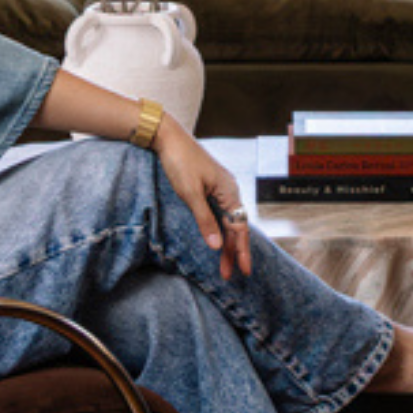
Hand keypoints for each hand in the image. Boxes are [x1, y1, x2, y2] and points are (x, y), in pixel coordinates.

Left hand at [153, 121, 251, 280]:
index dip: (241, 250)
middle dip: (232, 251)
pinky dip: (219, 229)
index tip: (244, 270)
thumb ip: (204, 220)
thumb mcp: (190, 194)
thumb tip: (217, 246)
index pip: (239, 227)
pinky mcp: (210, 187)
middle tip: (228, 276)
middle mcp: (229, 190)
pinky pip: (219, 213)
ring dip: (224, 243)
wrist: (168, 137)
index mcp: (230, 191)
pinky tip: (217, 240)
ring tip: (222, 265)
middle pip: (234, 227)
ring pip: (226, 221)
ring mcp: (220, 189)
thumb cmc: (179, 162)